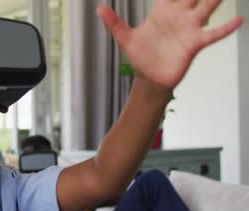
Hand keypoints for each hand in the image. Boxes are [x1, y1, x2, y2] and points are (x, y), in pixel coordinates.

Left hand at [97, 0, 243, 89]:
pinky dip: (226, 28)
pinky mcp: (195, 43)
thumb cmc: (140, 57)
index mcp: (162, 12)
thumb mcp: (125, 39)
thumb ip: (115, 23)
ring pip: (207, 8)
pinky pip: (214, 34)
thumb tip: (99, 8)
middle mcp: (179, 16)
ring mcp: (189, 28)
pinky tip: (238, 21)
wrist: (150, 78)